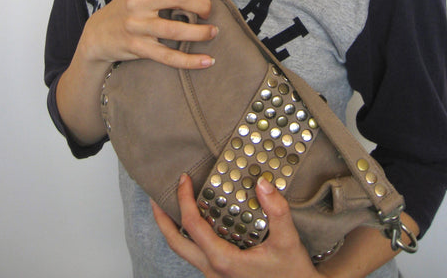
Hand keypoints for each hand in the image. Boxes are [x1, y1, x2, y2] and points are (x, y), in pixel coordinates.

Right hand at [80, 0, 222, 69]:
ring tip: (213, 32)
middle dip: (203, 4)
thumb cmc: (129, 7)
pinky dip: (190, 60)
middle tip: (209, 12)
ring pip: (175, 29)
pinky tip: (207, 61)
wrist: (98, 33)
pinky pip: (168, 56)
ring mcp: (136, 25)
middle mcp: (138, 0)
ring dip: (201, 32)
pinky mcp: (137, 47)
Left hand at [152, 173, 318, 277]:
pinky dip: (190, 236)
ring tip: (171, 207)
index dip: (184, 200)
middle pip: (175, 243)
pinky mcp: (220, 276)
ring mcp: (214, 276)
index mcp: (223, 261)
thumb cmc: (291, 274)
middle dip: (161, 220)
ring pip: (184, 251)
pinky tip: (199, 222)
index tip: (183, 179)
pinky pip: (197, 254)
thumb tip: (262, 184)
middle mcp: (213, 270)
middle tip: (155, 197)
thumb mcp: (288, 242)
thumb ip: (277, 211)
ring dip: (173, 228)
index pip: (193, 226)